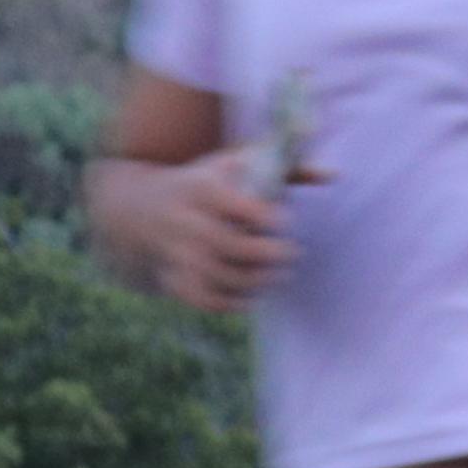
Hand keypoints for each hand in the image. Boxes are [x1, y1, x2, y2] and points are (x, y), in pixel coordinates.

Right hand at [106, 156, 295, 310]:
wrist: (134, 206)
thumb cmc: (204, 182)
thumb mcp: (234, 163)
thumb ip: (285, 168)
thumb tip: (333, 176)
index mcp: (202, 189)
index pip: (236, 206)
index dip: (266, 217)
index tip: (285, 220)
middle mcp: (186, 222)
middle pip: (230, 246)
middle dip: (268, 254)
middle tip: (292, 253)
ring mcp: (177, 253)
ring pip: (219, 277)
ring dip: (257, 281)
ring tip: (279, 275)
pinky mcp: (173, 277)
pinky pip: (204, 300)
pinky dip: (233, 303)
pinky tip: (254, 294)